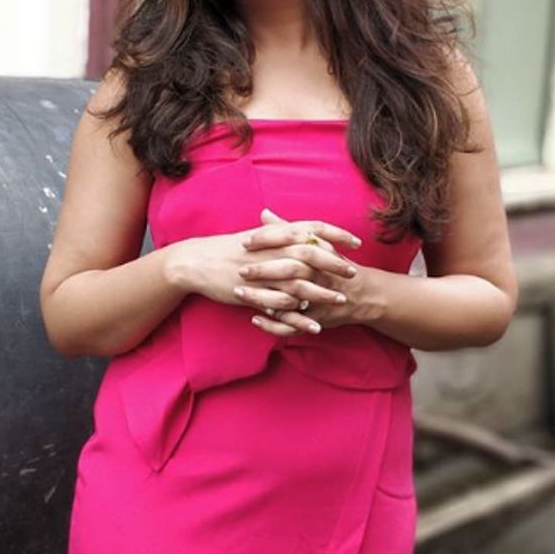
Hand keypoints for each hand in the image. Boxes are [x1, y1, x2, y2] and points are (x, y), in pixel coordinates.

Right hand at [163, 212, 360, 322]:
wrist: (198, 262)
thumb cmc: (229, 248)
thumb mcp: (257, 237)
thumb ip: (282, 233)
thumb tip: (307, 232)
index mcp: (275, 234)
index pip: (312, 228)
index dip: (336, 234)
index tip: (356, 242)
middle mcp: (272, 251)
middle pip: (311, 254)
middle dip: (335, 264)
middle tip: (353, 273)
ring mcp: (263, 273)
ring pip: (299, 282)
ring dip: (323, 293)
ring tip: (341, 301)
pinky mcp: (254, 293)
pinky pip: (281, 306)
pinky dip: (299, 316)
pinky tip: (315, 325)